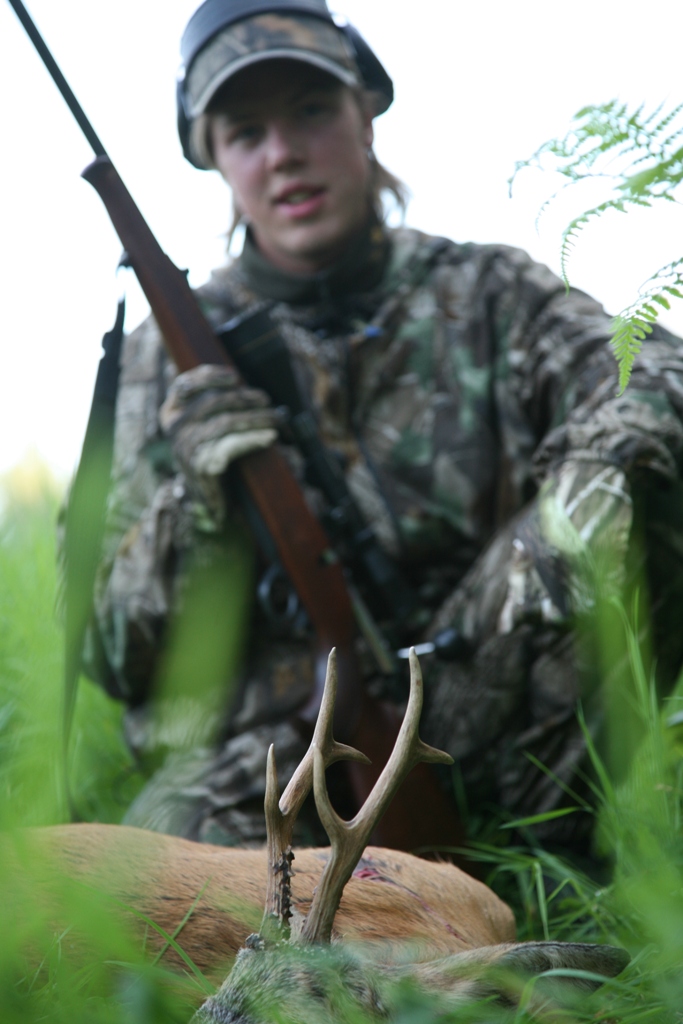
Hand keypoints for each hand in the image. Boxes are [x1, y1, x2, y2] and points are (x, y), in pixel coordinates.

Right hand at [160, 364, 277, 518]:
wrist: (213, 497)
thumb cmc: (215, 453)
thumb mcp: (205, 423)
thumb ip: (212, 401)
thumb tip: (238, 378)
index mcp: (171, 413)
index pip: (184, 385)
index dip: (210, 376)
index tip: (235, 377)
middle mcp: (175, 429)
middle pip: (212, 402)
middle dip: (244, 398)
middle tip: (266, 400)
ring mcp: (186, 449)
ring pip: (226, 422)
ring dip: (257, 418)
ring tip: (277, 418)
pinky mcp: (202, 466)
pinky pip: (231, 446)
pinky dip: (254, 439)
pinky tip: (270, 437)